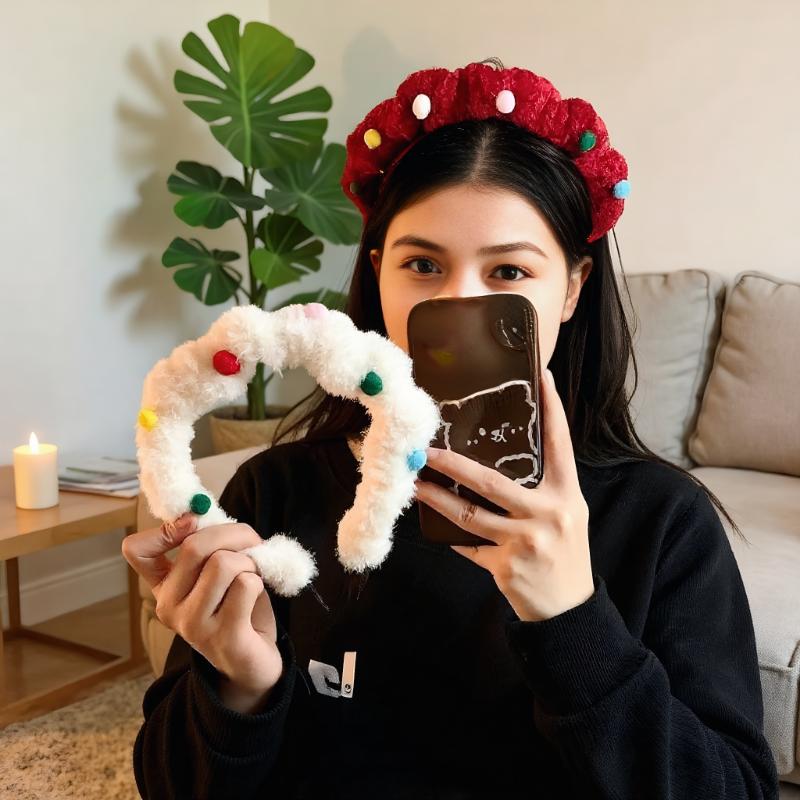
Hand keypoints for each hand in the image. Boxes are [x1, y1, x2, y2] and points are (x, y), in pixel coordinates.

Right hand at [122, 514, 282, 699]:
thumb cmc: (238, 608)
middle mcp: (169, 606)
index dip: (165, 528)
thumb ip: (209, 545)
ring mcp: (193, 625)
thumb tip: (203, 510)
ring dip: (250, 561)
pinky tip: (256, 597)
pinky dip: (260, 581)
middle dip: (234, 534)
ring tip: (254, 575)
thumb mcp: (217, 571)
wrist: (253, 664)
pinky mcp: (224, 637)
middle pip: (195, 546)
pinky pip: (246, 585)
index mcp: (164, 586)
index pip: (135, 549)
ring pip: (224, 563)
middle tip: (252, 542)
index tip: (194, 523)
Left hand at [413, 368, 594, 621]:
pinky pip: (467, 544)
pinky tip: (434, 523)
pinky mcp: (504, 566)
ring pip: (468, 514)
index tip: (540, 376)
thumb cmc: (565, 554)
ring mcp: (524, 541)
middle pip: (492, 481)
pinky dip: (450, 535)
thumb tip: (504, 459)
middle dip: (454, 464)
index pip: (559, 444)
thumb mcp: (567, 515)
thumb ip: (542, 489)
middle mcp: (547, 514)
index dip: (552, 409)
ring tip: (416, 484)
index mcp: (566, 496)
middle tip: (428, 450)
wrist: (569, 611)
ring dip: (437, 498)